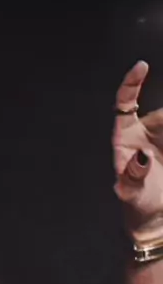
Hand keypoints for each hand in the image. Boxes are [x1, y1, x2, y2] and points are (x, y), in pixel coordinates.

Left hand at [113, 60, 162, 243]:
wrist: (156, 217)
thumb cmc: (137, 204)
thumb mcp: (132, 193)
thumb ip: (134, 176)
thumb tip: (142, 156)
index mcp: (125, 136)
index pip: (124, 103)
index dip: (131, 83)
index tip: (142, 67)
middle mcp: (145, 131)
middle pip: (162, 113)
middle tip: (162, 139)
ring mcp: (162, 136)